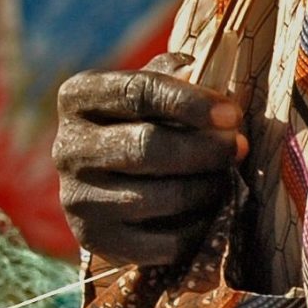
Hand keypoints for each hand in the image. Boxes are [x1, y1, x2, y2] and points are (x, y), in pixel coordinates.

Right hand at [53, 57, 245, 264]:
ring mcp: (78, 198)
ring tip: (228, 178)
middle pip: (147, 146)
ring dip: (206, 187)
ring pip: (158, 196)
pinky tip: (214, 211)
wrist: (104, 190)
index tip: (232, 114)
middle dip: (204, 148)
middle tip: (239, 147)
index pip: (138, 92)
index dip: (191, 102)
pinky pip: (162, 241)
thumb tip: (196, 66)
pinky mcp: (96, 240)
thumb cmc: (137, 126)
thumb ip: (170, 78)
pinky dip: (198, 228)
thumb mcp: (145, 94)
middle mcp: (67, 147)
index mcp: (78, 97)